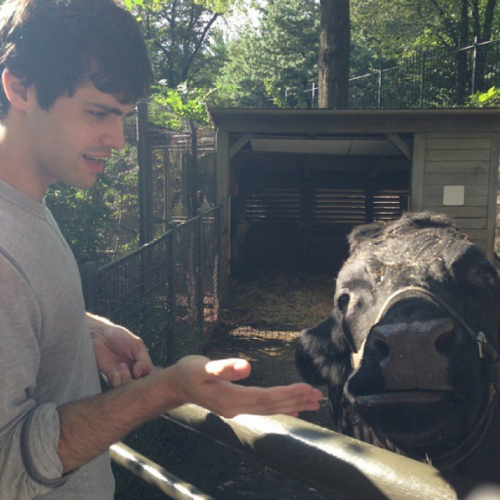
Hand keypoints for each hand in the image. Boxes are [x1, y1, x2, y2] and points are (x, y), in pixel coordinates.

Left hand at [87, 313, 153, 386]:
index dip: (148, 379)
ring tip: (121, 366)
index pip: (150, 375)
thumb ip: (143, 359)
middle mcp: (133, 369)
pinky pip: (117, 386)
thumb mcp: (136, 343)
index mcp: (142, 361)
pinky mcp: (111, 376)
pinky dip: (118, 381)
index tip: (140, 371)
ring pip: (128, 387)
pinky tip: (116, 371)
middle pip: (140, 384)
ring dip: (126, 379)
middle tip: (133, 372)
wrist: (99, 335)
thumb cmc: (119, 336)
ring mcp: (122, 373)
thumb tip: (140, 374)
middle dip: (137, 382)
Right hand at [166, 355, 322, 417]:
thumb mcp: (202, 366)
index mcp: (230, 398)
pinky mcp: (237, 406)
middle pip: (272, 406)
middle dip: (296, 401)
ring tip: (313, 403)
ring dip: (292, 405)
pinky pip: (264, 409)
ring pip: (270, 409)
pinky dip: (280, 408)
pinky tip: (293, 408)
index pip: (265, 398)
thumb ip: (224, 367)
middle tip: (318, 397)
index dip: (287, 394)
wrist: (176, 385)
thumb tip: (247, 366)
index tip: (306, 388)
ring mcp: (237, 409)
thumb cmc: (189, 371)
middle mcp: (236, 408)